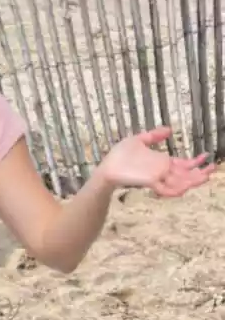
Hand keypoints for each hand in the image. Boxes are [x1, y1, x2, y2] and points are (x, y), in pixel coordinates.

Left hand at [98, 127, 215, 196]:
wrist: (107, 166)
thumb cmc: (121, 155)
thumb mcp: (139, 140)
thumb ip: (154, 135)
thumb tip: (169, 129)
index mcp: (162, 163)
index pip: (183, 164)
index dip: (195, 161)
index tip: (206, 156)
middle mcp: (163, 172)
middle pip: (186, 175)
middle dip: (200, 173)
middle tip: (213, 168)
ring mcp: (158, 178)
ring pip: (180, 183)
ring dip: (193, 181)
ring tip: (205, 177)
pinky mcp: (150, 183)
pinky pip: (166, 190)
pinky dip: (176, 189)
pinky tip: (186, 187)